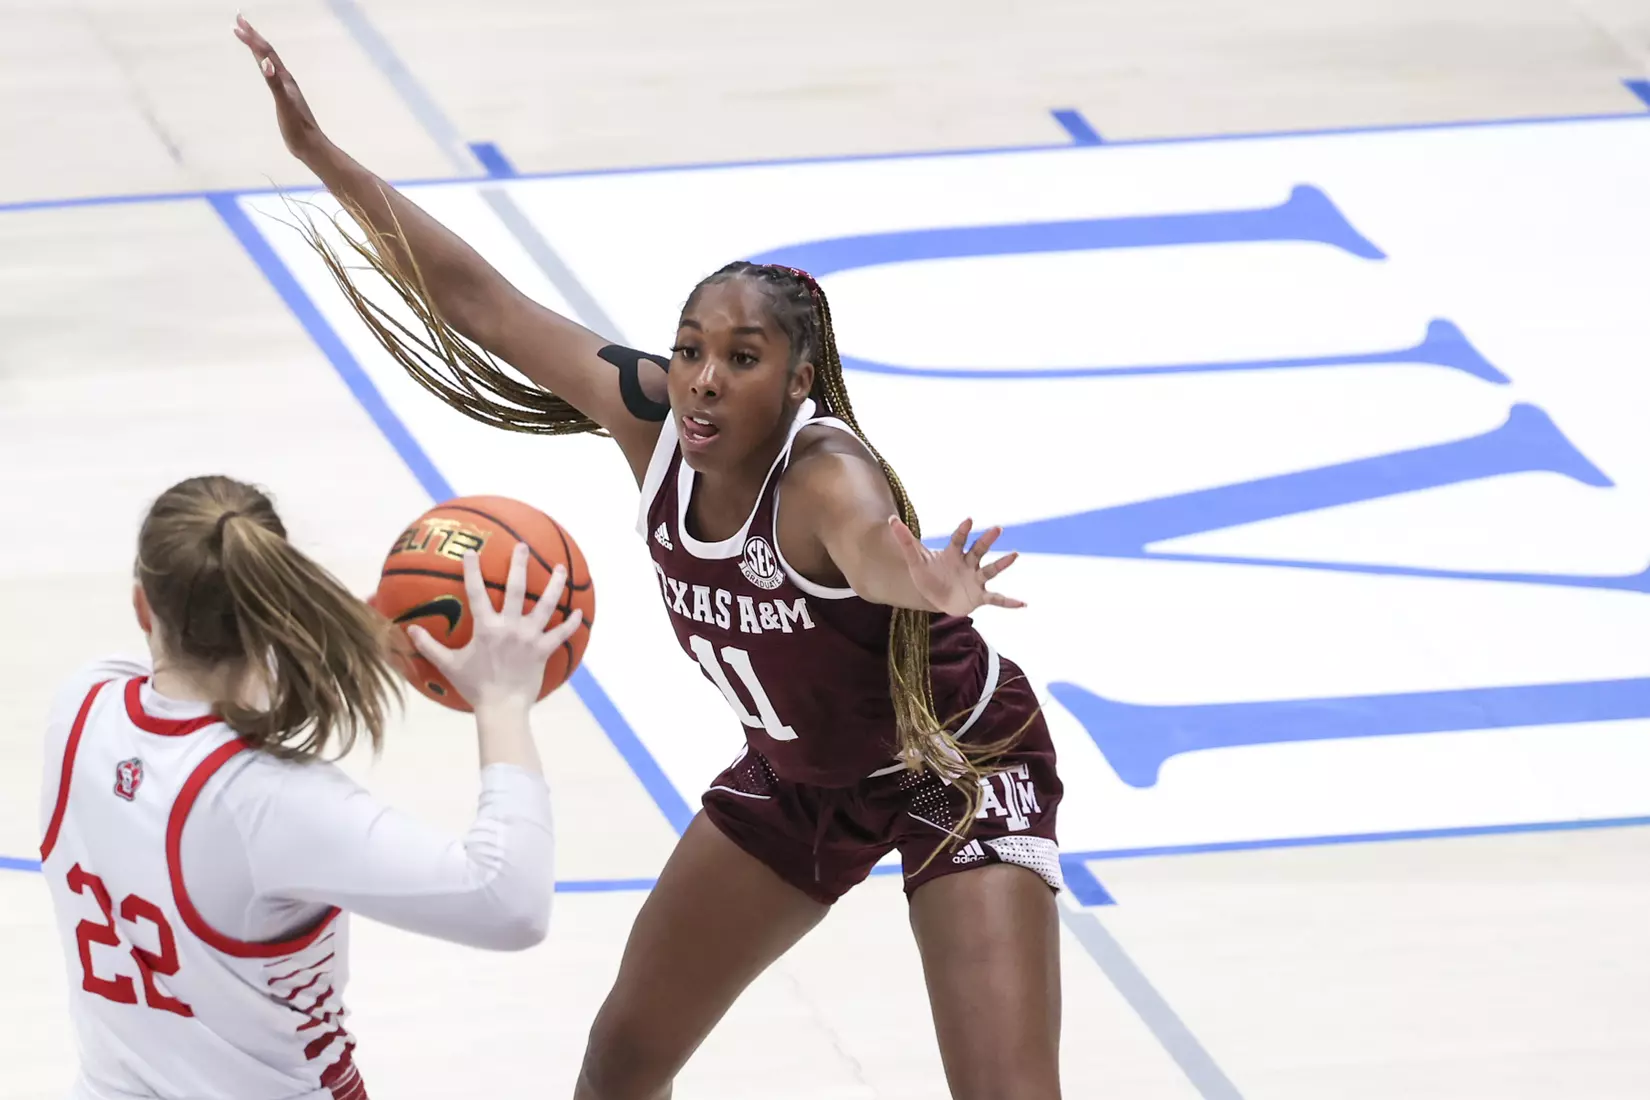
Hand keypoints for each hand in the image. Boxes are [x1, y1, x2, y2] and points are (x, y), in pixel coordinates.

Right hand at [233, 15, 328, 162]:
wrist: (311, 146)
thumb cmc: (297, 128)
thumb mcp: (284, 105)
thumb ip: (275, 84)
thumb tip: (266, 62)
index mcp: (284, 79)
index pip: (266, 52)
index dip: (252, 37)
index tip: (237, 23)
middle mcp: (285, 80)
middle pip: (268, 52)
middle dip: (253, 35)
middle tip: (238, 20)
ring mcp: (285, 88)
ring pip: (269, 61)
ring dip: (257, 47)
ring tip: (247, 37)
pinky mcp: (284, 98)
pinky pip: (271, 74)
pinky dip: (263, 64)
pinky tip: (263, 67)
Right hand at [406, 543, 584, 712]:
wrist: (502, 708)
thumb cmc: (475, 686)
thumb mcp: (449, 664)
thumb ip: (430, 646)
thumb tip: (409, 630)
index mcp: (486, 628)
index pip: (476, 592)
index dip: (473, 570)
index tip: (472, 552)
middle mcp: (510, 627)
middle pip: (517, 588)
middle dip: (518, 564)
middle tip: (522, 547)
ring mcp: (530, 638)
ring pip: (546, 605)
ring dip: (555, 585)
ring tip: (561, 569)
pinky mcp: (544, 650)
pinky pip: (562, 633)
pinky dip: (571, 623)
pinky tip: (579, 611)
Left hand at [888, 516, 1024, 615]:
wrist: (935, 598)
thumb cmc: (927, 576)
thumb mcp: (915, 560)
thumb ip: (905, 540)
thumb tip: (891, 519)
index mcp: (953, 554)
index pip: (958, 540)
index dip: (963, 530)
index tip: (969, 520)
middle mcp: (968, 564)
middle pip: (979, 550)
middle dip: (987, 540)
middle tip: (997, 528)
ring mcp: (975, 580)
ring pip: (990, 570)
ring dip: (1002, 563)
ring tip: (1015, 554)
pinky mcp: (980, 596)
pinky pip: (996, 599)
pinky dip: (1009, 602)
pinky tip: (1023, 604)